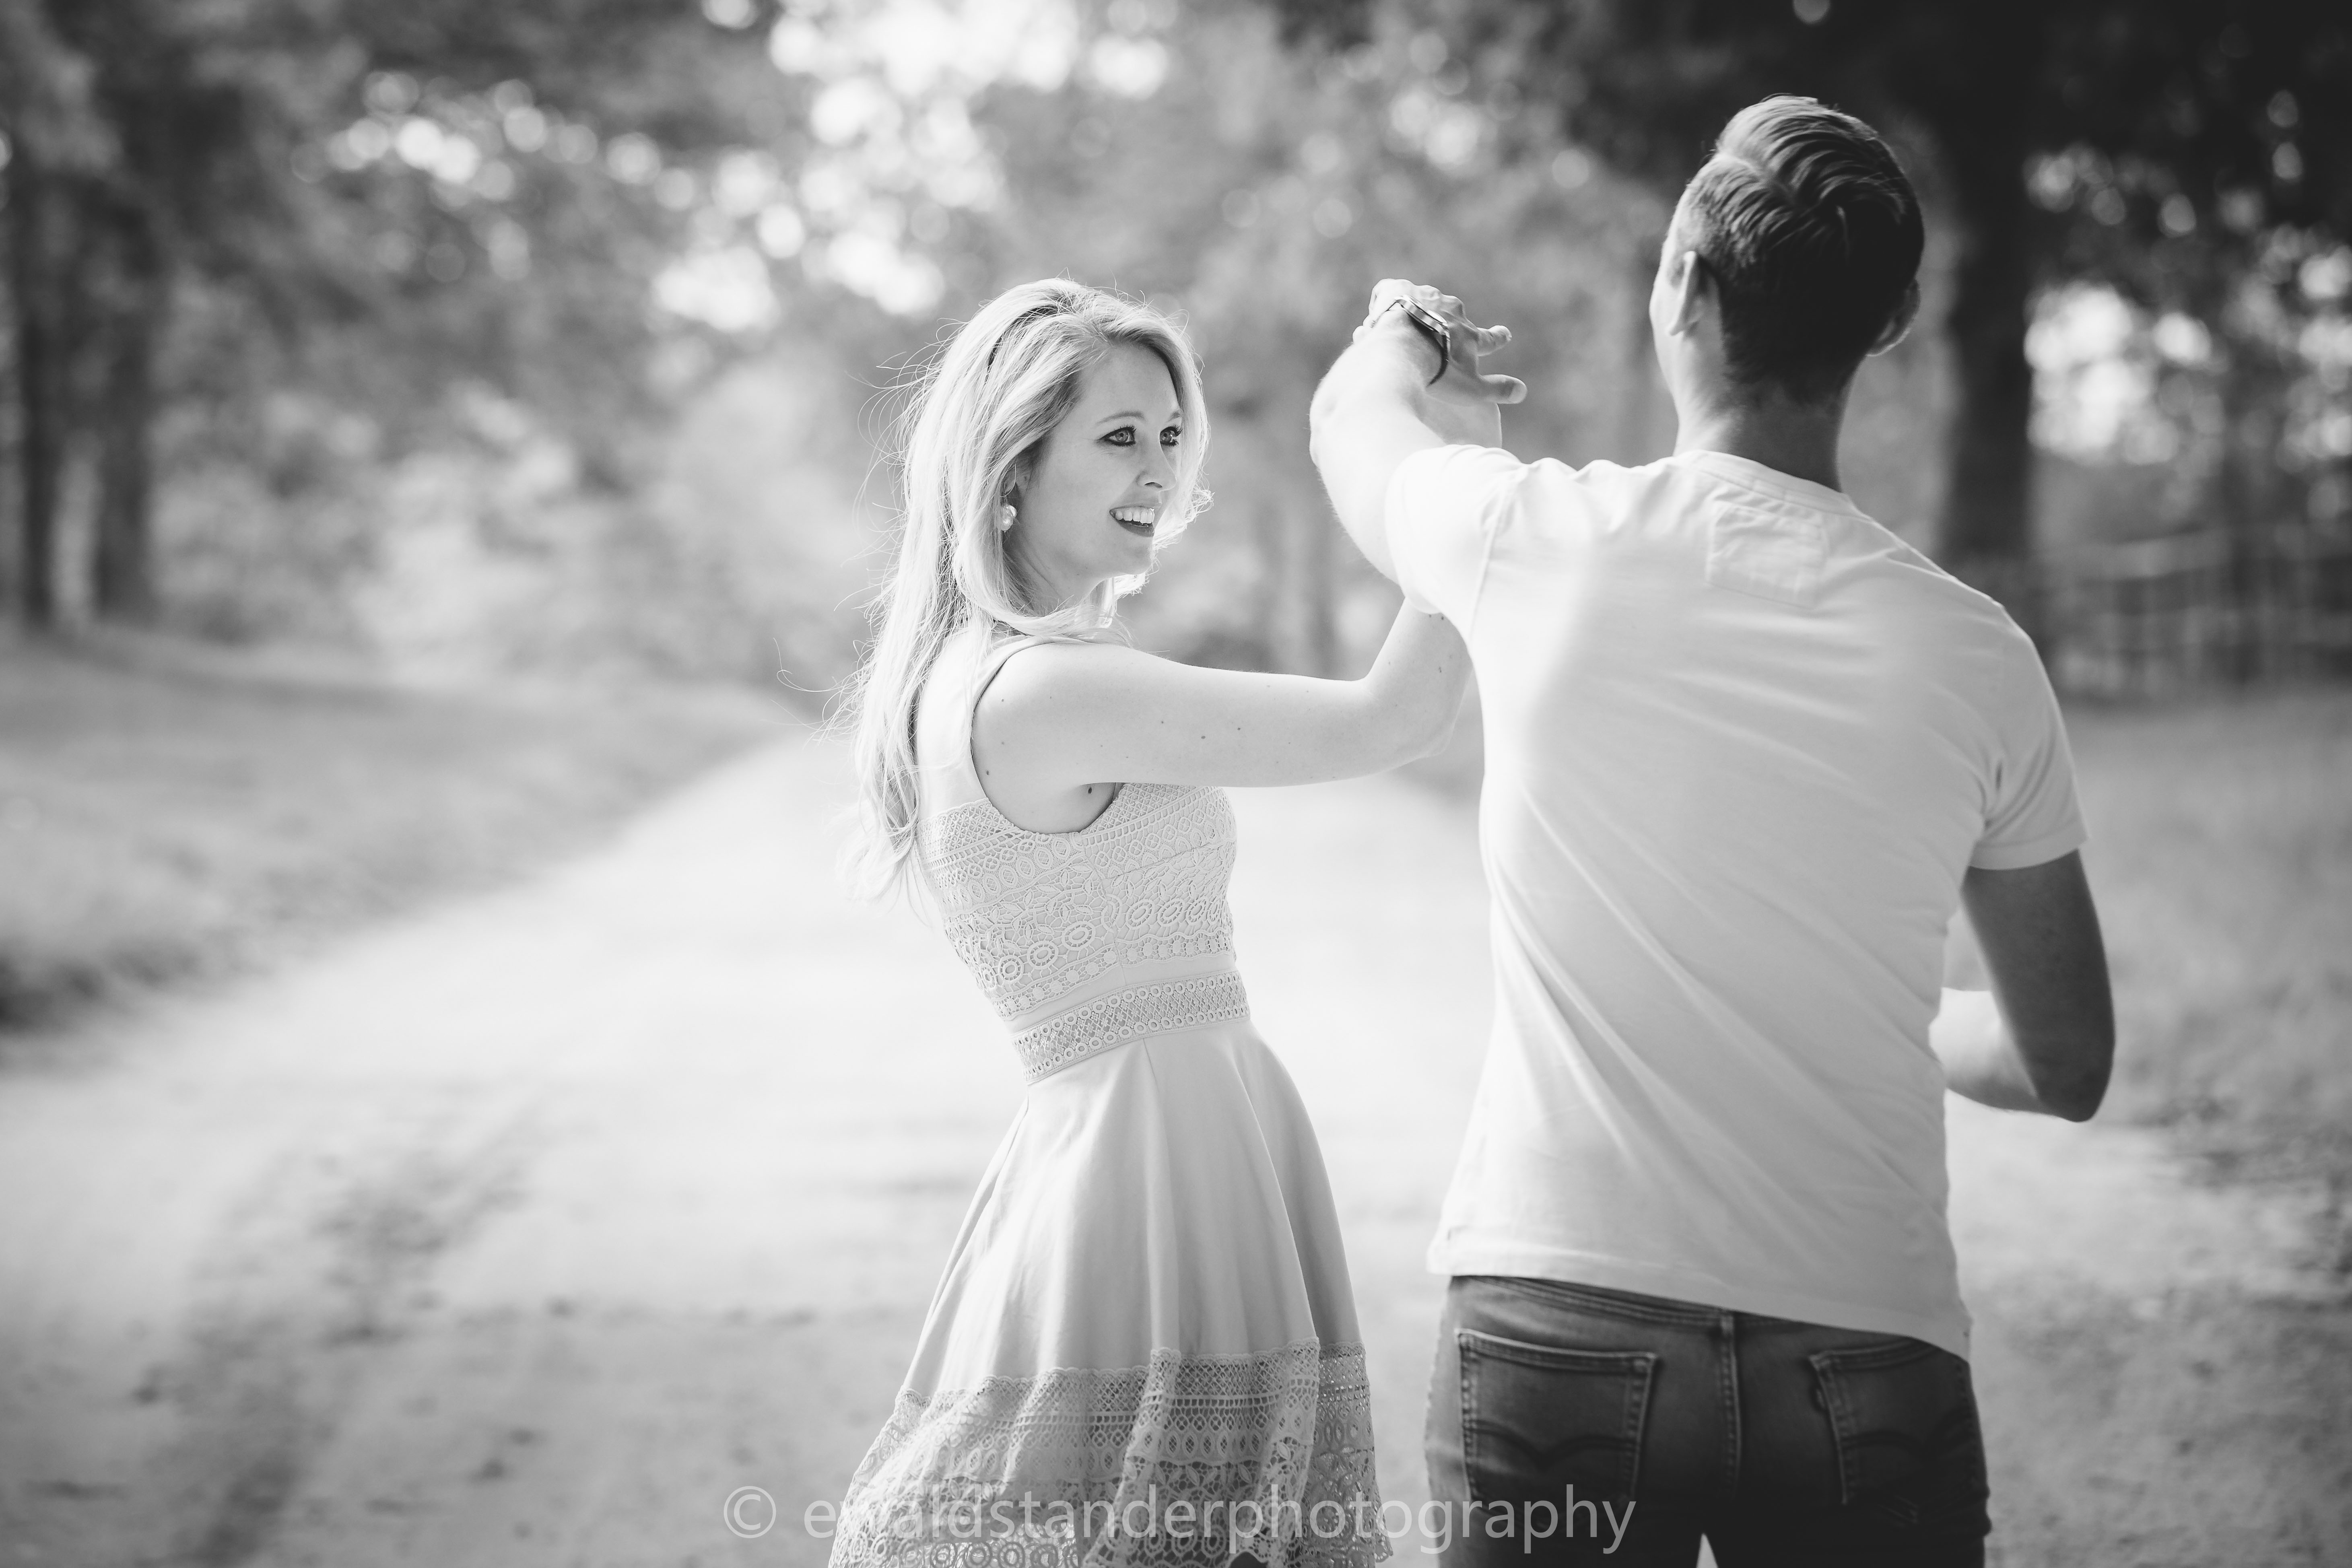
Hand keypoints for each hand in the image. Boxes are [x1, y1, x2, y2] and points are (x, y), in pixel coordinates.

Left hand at [1357, 280, 1526, 446]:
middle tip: (1439, 335)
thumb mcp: (1471, 389)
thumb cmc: (1437, 372)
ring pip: (1424, 302)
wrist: (1402, 347)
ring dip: (1416, 314)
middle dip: (1450, 323)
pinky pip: (1392, 289)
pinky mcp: (1399, 289)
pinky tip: (1376, 315)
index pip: (1489, 338)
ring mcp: (1426, 296)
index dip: (1497, 338)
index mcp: (1469, 335)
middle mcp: (1452, 310)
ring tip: (1402, 330)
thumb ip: (1497, 390)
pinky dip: (1386, 301)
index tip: (1504, 335)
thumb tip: (1523, 392)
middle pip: (1455, 315)